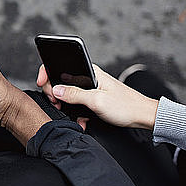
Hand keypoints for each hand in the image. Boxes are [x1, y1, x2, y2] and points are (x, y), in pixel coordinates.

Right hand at [36, 64, 157, 129]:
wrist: (143, 116)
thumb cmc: (126, 106)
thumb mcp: (97, 101)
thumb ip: (74, 94)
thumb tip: (55, 90)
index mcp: (89, 71)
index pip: (60, 65)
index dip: (47, 73)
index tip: (42, 83)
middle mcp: (87, 77)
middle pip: (60, 81)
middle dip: (54, 93)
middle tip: (56, 104)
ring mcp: (89, 88)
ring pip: (67, 94)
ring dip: (65, 105)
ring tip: (68, 113)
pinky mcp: (92, 99)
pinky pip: (76, 103)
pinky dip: (75, 112)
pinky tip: (81, 120)